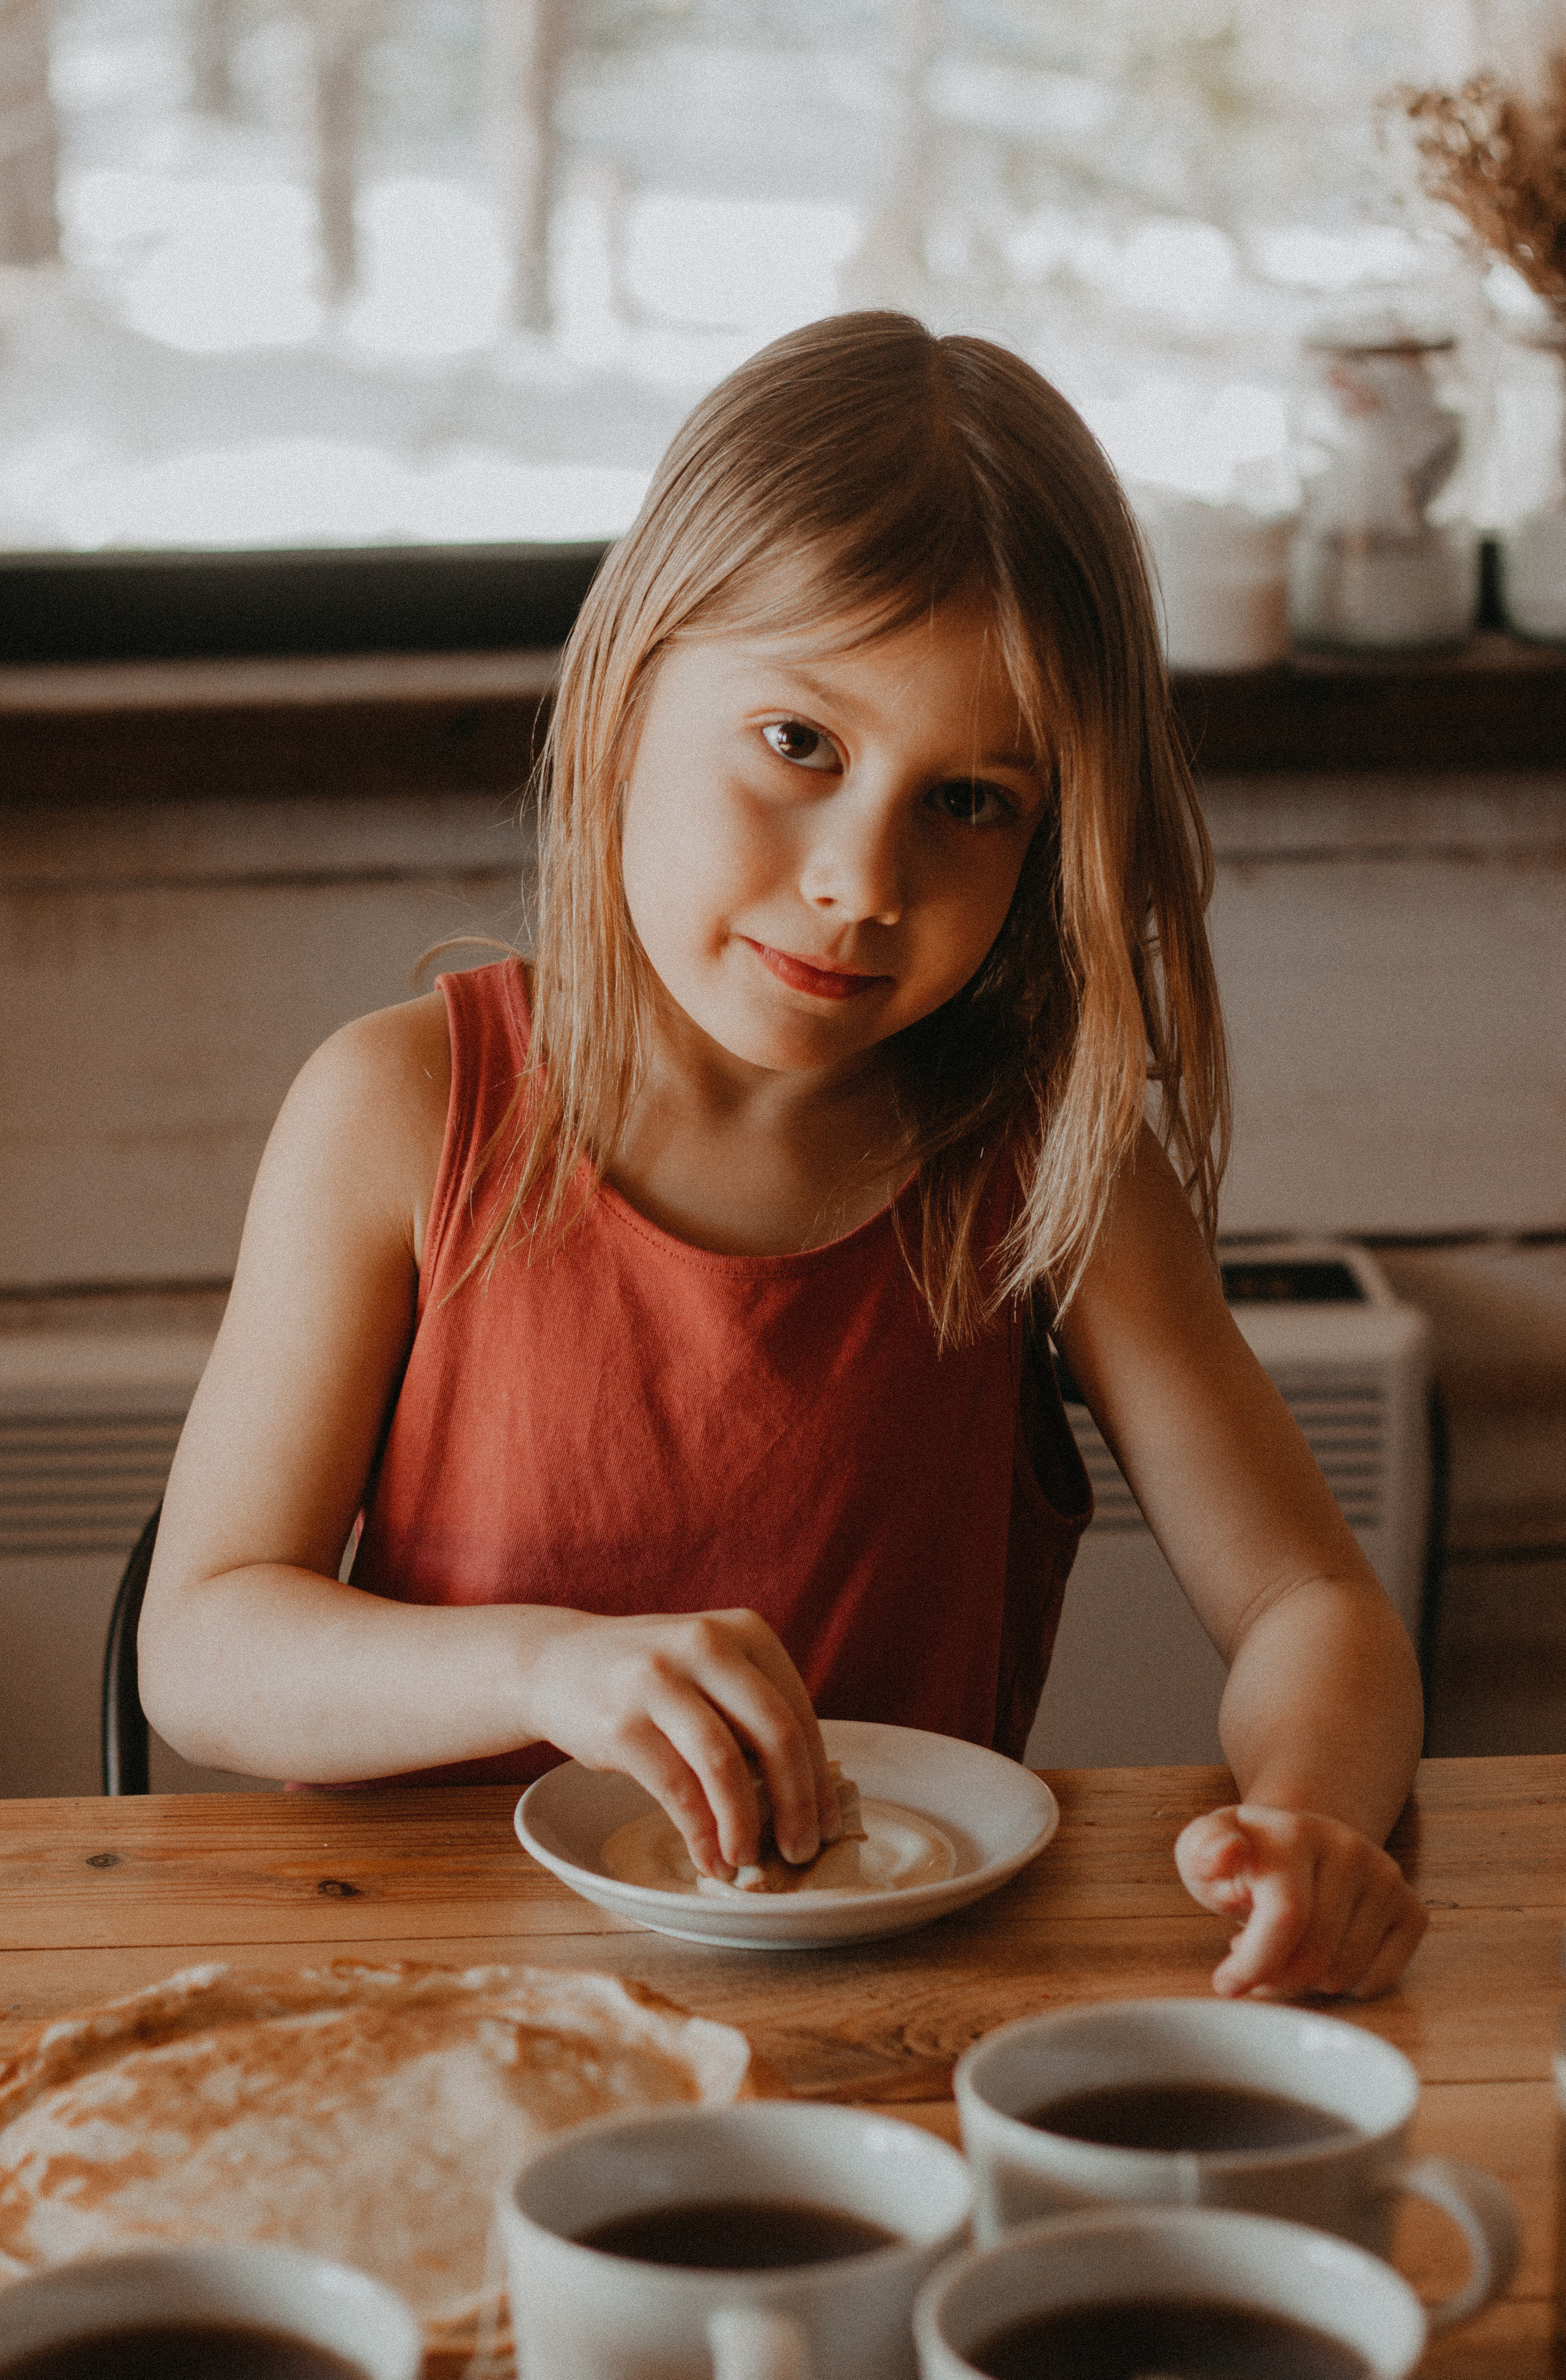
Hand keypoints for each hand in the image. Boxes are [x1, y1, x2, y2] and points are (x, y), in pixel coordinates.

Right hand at [520, 1606, 840, 1881]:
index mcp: (744, 1630)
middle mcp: (706, 1645)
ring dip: (745, 1825)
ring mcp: (659, 1680)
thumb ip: (752, 1713)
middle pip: (775, 1734)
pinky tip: (709, 1858)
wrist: (555, 1662)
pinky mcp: (621, 1723)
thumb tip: (807, 1797)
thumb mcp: (708, 1669)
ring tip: (748, 1861)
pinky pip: (677, 1790)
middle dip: (798, 1803)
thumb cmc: (649, 1678)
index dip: (818, 1777)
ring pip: (725, 1765)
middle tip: (803, 1850)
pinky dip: (701, 1834)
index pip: (798, 1711)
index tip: (827, 1825)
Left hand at [1174, 1804, 1427, 2000]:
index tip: (1226, 1985)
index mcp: (1295, 1834)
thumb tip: (1224, 1855)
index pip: (1286, 1917)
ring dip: (1307, 1980)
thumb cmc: (1246, 1858)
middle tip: (1253, 1961)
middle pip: (1315, 1955)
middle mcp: (1348, 1850)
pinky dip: (1347, 1984)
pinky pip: (1381, 1978)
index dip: (1256, 1964)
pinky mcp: (1410, 1908)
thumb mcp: (1206, 1845)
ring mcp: (1385, 1878)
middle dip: (1275, 1976)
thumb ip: (1203, 1848)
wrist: (1300, 1844)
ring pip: (1345, 1972)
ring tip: (1286, 1948)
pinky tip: (1324, 1954)